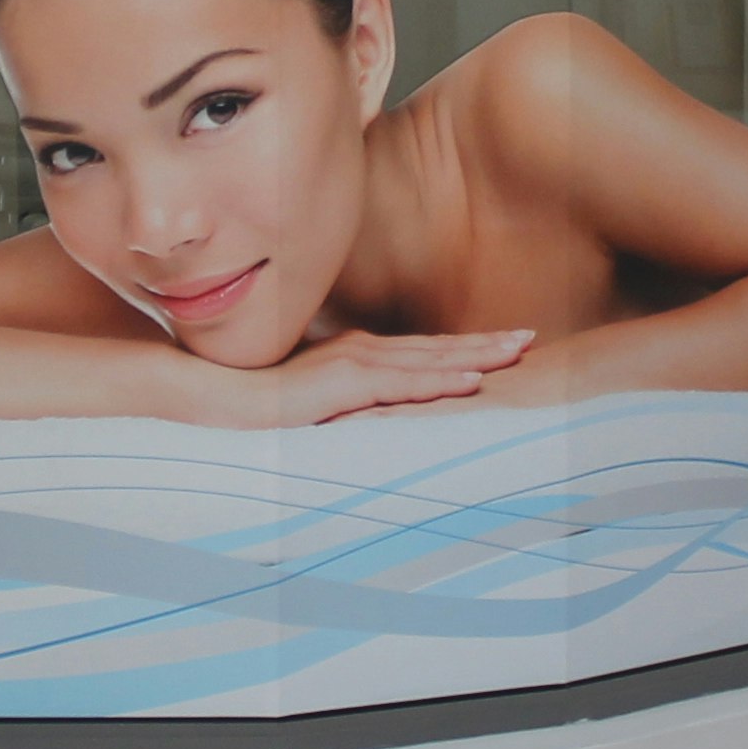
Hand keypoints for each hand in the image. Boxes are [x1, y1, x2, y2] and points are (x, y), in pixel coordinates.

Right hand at [196, 327, 535, 425]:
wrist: (218, 396)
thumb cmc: (257, 399)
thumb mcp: (311, 396)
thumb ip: (339, 397)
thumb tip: (356, 410)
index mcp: (357, 354)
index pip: (422, 352)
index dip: (464, 347)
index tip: (501, 343)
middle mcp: (362, 351)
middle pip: (437, 349)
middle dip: (485, 344)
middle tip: (529, 338)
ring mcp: (355, 363)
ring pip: (430, 361)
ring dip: (476, 357)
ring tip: (515, 353)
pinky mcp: (346, 384)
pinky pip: (405, 385)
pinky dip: (442, 383)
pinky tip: (473, 382)